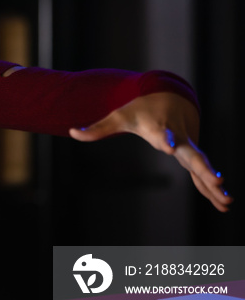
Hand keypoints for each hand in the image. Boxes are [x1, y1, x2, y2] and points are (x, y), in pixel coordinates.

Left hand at [69, 92, 230, 211]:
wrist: (170, 96)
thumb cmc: (141, 108)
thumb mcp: (118, 116)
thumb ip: (97, 128)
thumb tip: (72, 132)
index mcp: (160, 128)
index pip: (164, 135)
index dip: (166, 140)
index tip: (170, 147)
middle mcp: (179, 138)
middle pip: (192, 154)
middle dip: (204, 167)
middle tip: (218, 179)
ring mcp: (188, 146)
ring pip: (202, 166)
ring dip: (213, 183)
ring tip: (227, 201)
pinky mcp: (192, 154)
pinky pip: (202, 173)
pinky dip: (212, 187)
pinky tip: (224, 204)